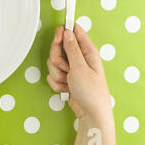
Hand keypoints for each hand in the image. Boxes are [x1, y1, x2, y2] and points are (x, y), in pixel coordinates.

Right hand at [47, 24, 115, 144]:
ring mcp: (72, 68)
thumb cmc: (91, 92)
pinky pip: (53, 75)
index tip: (57, 37)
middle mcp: (79, 57)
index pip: (73, 31)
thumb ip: (71, 48)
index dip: (62, 32)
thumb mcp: (80, 68)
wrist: (91, 113)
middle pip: (58, 47)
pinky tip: (67, 88)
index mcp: (87, 51)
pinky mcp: (66, 77)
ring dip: (58, 74)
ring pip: (53, 62)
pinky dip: (57, 83)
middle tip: (66, 68)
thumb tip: (67, 32)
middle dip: (57, 60)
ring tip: (69, 81)